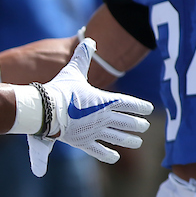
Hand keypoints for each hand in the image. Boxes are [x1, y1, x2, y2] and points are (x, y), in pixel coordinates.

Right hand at [27, 38, 152, 176]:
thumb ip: (83, 56)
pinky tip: (115, 157)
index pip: (129, 103)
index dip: (140, 106)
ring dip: (129, 140)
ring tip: (137, 142)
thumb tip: (91, 40)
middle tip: (144, 126)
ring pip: (118, 137)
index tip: (149, 109)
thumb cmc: (60, 89)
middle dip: (137, 124)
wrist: (46, 109)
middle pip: (127, 122)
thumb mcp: (73, 70)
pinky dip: (108, 154)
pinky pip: (99, 151)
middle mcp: (104, 117)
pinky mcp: (84, 142)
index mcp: (105, 100)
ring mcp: (95, 131)